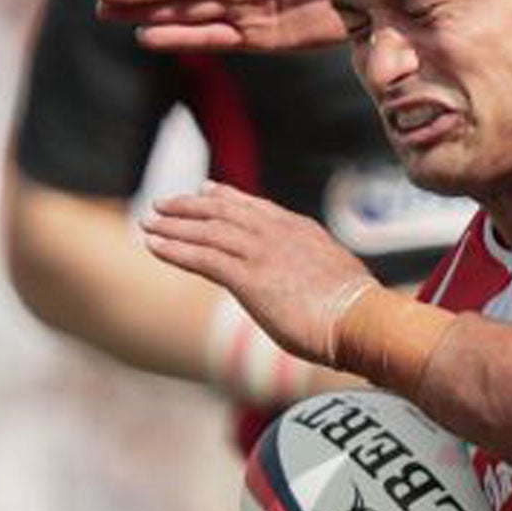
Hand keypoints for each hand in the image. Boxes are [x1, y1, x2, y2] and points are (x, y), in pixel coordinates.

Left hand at [142, 182, 374, 365]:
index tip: (207, 189)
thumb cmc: (358, 312)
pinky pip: (201, 257)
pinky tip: (154, 246)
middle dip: (190, 205)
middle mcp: (279, 233)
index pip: (256, 207)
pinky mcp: (248, 277)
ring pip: (208, 230)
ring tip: (148, 223)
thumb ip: (315, 272)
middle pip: (225, 210)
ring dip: (174, 226)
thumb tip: (317, 286)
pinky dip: (174, 249)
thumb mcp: (337, 279)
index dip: (227, 196)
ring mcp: (262, 252)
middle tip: (164, 204)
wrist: (362, 321)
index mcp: (302, 231)